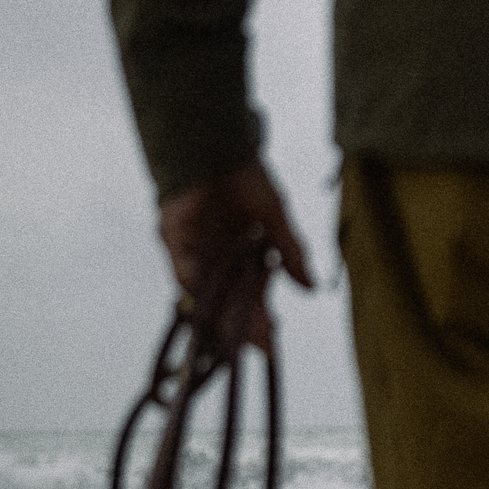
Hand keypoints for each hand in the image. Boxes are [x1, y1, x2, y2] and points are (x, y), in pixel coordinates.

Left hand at [158, 158, 314, 352]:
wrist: (216, 143)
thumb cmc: (244, 175)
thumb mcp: (275, 216)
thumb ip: (290, 253)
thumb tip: (311, 288)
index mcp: (242, 259)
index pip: (252, 300)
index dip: (261, 323)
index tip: (272, 345)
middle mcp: (219, 263)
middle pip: (231, 305)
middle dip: (246, 327)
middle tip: (262, 345)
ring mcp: (197, 257)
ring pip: (210, 297)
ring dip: (225, 318)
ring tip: (240, 337)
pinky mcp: (176, 245)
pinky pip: (188, 275)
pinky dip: (202, 292)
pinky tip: (214, 309)